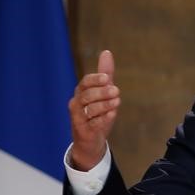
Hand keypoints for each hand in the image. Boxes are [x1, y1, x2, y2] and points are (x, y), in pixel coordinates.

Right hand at [67, 50, 120, 169]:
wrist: (89, 142)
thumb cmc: (96, 114)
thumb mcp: (102, 94)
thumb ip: (105, 74)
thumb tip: (107, 52)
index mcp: (81, 93)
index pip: (85, 83)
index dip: (95, 80)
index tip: (107, 78)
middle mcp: (77, 105)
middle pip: (87, 96)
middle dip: (102, 92)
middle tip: (116, 90)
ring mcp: (79, 119)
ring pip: (90, 110)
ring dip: (104, 105)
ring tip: (117, 101)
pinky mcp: (84, 132)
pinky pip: (93, 124)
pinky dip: (103, 119)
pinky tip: (112, 114)